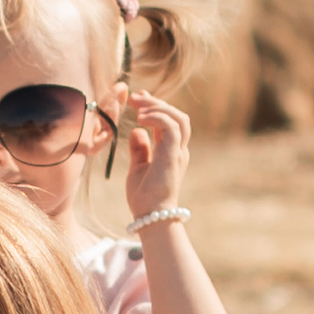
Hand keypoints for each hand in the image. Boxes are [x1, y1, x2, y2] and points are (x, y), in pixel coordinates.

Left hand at [123, 91, 190, 221]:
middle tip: (135, 97)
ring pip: (178, 118)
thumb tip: (136, 131)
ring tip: (138, 106)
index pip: (168, 121)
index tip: (138, 98)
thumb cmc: (144, 197)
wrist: (150, 215)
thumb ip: (139, 149)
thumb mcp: (137, 167)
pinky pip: (171, 127)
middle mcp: (178, 149)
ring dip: (159, 107)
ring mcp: (178, 152)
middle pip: (176, 115)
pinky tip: (141, 118)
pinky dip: (157, 117)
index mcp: (171, 151)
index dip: (155, 106)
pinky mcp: (173, 155)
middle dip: (156, 102)